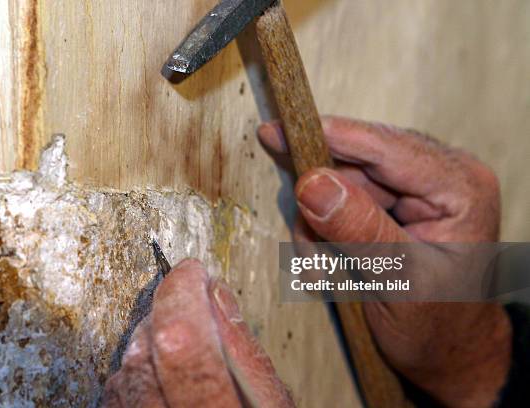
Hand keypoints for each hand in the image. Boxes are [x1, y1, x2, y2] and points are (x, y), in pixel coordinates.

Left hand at [102, 259, 293, 407]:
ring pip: (121, 377)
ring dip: (145, 348)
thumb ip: (247, 357)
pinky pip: (112, 401)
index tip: (190, 272)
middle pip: (143, 358)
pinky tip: (156, 385)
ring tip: (176, 353)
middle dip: (165, 319)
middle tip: (188, 312)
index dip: (183, 297)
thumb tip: (214, 294)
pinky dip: (132, 379)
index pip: (182, 347)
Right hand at [258, 116, 511, 407]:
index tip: (274, 133)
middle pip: (356, 164)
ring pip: (340, 185)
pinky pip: (340, 203)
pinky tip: (329, 266)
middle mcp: (437, 176)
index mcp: (458, 186)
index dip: (328, 136)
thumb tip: (310, 183)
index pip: (385, 147)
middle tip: (311, 254)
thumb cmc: (438, 326)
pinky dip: (323, 233)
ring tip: (324, 271)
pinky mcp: (390, 204)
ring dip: (319, 228)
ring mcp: (412, 189)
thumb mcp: (399, 280)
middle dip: (322, 206)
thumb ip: (359, 229)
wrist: (445, 353)